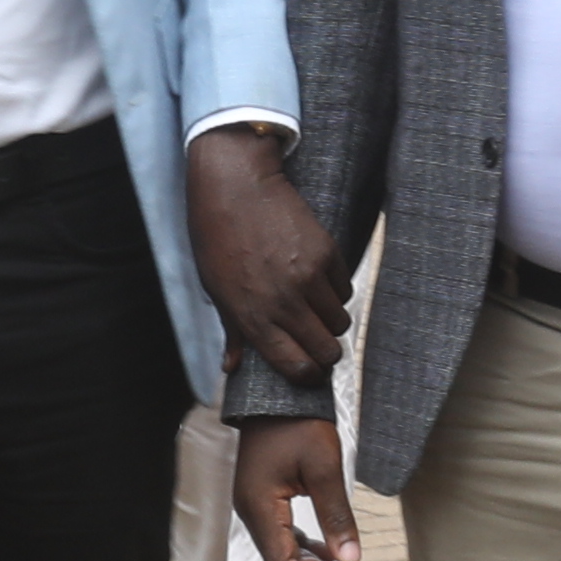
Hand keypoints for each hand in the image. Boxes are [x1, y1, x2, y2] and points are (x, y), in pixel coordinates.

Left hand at [187, 126, 345, 385]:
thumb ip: (232, 332)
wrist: (236, 185)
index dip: (307, 375)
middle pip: (328, 351)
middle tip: (316, 341)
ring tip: (311, 304)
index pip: (297, 367)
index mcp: (252, 316)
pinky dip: (334, 290)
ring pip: (341, 322)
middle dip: (324, 352)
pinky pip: (344, 289)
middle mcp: (283, 302)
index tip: (307, 370)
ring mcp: (308, 277)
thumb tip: (231, 368)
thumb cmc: (217, 238)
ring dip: (330, 319)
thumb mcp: (216, 289)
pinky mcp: (326, 253)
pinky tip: (314, 276)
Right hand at [232, 415, 364, 560]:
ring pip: (282, 547)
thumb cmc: (299, 424)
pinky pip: (282, 531)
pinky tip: (326, 549)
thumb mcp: (325, 468)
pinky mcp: (263, 496)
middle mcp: (251, 510)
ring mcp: (254, 503)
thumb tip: (350, 559)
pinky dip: (304, 545)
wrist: (278, 391)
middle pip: (282, 558)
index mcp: (259, 507)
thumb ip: (337, 516)